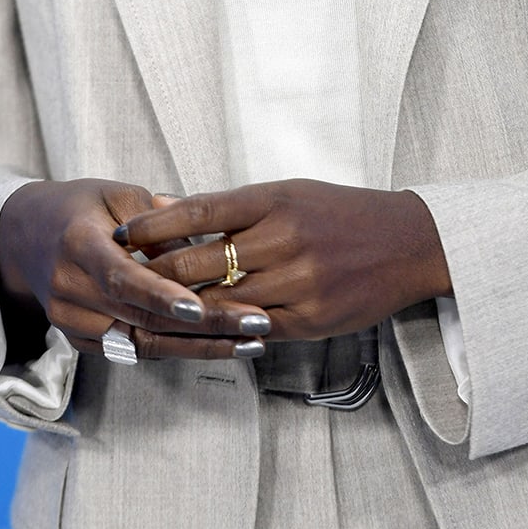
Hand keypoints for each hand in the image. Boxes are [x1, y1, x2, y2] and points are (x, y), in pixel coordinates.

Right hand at [0, 179, 272, 360]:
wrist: (26, 237)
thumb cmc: (82, 207)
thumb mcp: (118, 195)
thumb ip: (160, 218)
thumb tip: (205, 240)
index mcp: (77, 245)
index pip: (121, 277)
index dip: (160, 295)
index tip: (199, 307)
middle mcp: (69, 290)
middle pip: (141, 316)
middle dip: (204, 324)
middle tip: (257, 323)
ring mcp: (72, 321)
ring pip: (142, 341)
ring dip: (200, 344)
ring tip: (252, 341)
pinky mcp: (81, 341)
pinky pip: (135, 349)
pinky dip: (178, 348)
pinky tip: (222, 344)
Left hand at [113, 180, 451, 340]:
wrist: (408, 243)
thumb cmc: (342, 213)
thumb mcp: (290, 194)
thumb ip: (236, 208)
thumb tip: (172, 210)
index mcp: (275, 200)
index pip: (199, 210)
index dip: (155, 223)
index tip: (122, 232)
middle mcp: (283, 240)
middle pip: (200, 260)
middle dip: (156, 271)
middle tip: (119, 277)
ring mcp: (296, 284)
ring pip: (219, 303)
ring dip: (180, 309)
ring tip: (144, 312)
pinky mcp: (309, 321)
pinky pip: (251, 330)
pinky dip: (220, 332)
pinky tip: (195, 334)